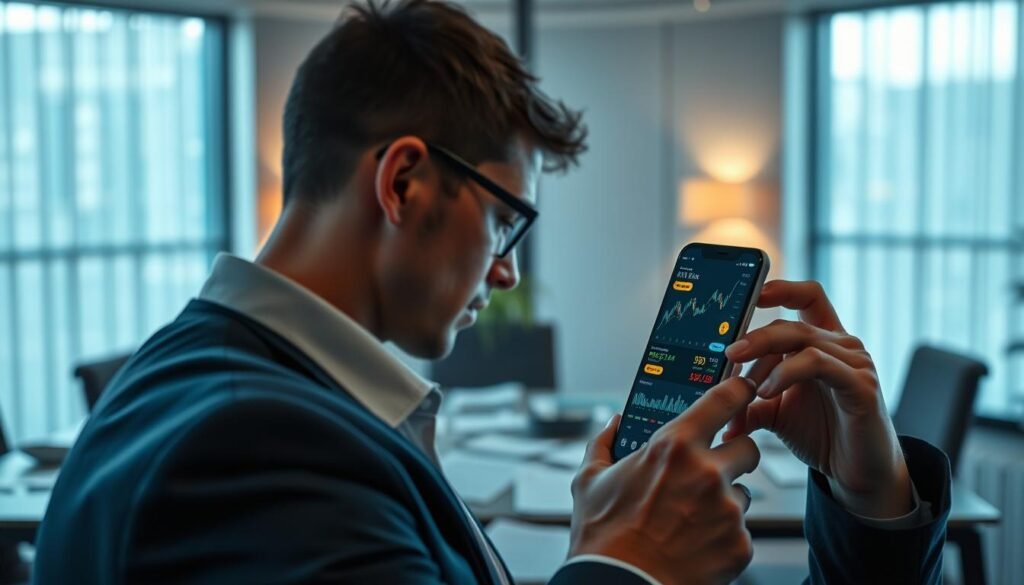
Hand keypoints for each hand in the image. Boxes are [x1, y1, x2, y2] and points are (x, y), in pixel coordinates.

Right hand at [569, 377, 760, 584]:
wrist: (619, 584)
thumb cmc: (601, 534)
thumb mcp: (589, 480)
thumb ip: (604, 442)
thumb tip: (613, 422)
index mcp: (674, 446)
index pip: (725, 399)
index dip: (740, 388)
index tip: (744, 387)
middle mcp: (707, 472)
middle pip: (748, 448)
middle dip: (734, 456)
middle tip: (711, 471)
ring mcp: (728, 510)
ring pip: (744, 494)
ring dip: (725, 502)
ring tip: (690, 520)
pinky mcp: (739, 545)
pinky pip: (741, 532)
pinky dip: (723, 538)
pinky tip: (695, 545)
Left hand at [723, 280, 912, 518]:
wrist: (857, 473)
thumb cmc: (821, 434)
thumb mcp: (774, 411)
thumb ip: (746, 398)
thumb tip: (709, 399)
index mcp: (822, 343)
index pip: (807, 297)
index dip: (781, 288)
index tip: (750, 293)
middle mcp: (842, 346)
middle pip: (792, 323)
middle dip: (754, 336)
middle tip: (727, 353)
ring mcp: (854, 363)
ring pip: (802, 340)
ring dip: (764, 360)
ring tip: (743, 385)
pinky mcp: (861, 385)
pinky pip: (817, 364)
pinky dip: (786, 373)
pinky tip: (767, 392)